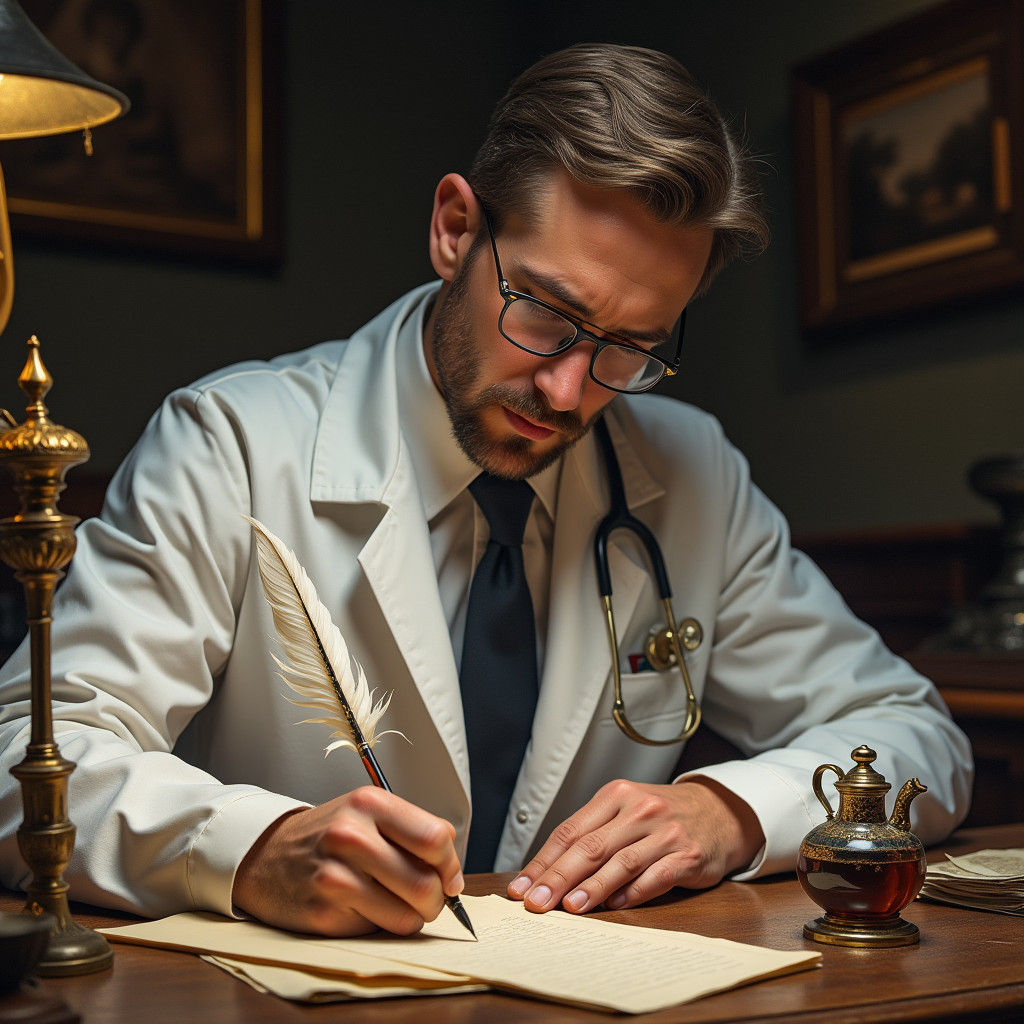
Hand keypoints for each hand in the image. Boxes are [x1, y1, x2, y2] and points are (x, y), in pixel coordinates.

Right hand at [232, 786, 463, 935]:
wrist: (267, 855)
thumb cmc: (328, 834)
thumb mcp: (368, 812)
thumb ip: (412, 832)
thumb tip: (453, 873)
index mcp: (370, 803)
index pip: (435, 839)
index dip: (450, 865)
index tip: (450, 877)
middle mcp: (351, 836)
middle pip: (426, 883)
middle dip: (438, 899)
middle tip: (430, 899)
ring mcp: (335, 876)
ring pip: (408, 915)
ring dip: (414, 917)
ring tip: (400, 905)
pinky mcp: (323, 913)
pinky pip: (379, 931)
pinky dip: (384, 925)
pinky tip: (367, 909)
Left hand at [506, 777, 763, 913]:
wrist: (718, 811)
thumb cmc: (661, 817)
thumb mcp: (625, 812)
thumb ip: (592, 835)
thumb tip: (547, 873)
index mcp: (615, 795)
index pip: (569, 831)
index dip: (543, 861)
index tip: (521, 887)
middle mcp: (639, 809)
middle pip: (590, 846)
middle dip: (558, 878)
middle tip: (535, 903)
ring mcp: (665, 831)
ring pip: (621, 862)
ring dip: (592, 887)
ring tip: (570, 907)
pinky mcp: (689, 854)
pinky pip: (656, 876)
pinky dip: (634, 892)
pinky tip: (616, 906)